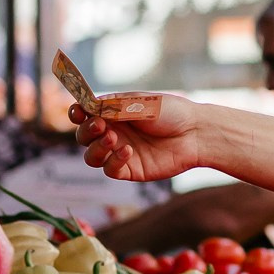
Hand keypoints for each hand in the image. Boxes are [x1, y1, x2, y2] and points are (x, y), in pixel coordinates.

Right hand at [73, 97, 198, 181]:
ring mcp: (119, 152)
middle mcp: (113, 132)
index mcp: (112, 112)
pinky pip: (110, 170)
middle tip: (101, 125)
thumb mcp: (140, 104)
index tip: (78, 111)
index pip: (84, 114)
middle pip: (83, 137)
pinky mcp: (130, 169)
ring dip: (96, 148)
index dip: (77, 113)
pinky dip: (114, 161)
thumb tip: (87, 106)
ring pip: (91, 157)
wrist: (196, 132)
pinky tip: (128, 151)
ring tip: (113, 139)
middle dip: (87, 131)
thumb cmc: (171, 112)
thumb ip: (113, 107)